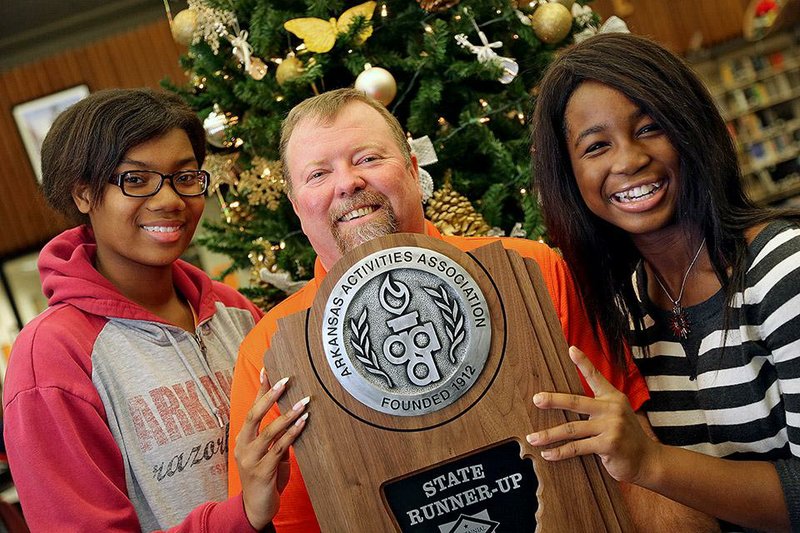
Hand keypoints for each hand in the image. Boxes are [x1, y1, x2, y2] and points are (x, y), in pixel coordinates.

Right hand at [234, 370, 308, 529]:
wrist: (255, 508)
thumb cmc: (264, 478)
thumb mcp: (268, 453)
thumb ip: (275, 436)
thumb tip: (292, 414)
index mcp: (243, 438)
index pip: (251, 408)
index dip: (260, 389)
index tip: (267, 369)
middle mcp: (243, 446)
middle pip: (254, 415)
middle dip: (270, 396)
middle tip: (286, 380)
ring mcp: (250, 459)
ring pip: (268, 431)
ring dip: (287, 415)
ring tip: (303, 402)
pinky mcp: (262, 471)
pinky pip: (279, 448)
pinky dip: (291, 434)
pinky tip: (303, 424)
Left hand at [526, 346, 658, 483]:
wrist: (648, 460)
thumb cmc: (627, 437)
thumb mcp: (618, 414)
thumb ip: (599, 406)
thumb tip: (568, 403)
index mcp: (613, 397)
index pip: (596, 377)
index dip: (584, 362)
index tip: (571, 349)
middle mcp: (612, 409)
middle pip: (576, 402)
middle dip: (553, 400)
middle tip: (536, 399)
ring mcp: (611, 427)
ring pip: (572, 429)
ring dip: (549, 434)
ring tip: (532, 437)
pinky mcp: (608, 445)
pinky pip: (577, 448)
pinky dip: (560, 452)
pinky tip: (547, 454)